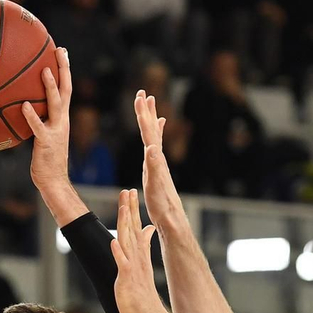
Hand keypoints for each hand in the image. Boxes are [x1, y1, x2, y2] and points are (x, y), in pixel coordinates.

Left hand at [22, 48, 70, 190]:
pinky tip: (23, 105)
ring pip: (56, 104)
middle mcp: (62, 121)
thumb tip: (22, 106)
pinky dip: (32, 115)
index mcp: (62, 118)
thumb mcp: (42, 135)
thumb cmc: (45, 160)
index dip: (64, 70)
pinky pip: (38, 126)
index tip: (61, 51)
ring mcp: (56, 131)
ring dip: (51, 87)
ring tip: (44, 69)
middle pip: (66, 90)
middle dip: (64, 69)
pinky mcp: (46, 142)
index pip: (66, 89)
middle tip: (60, 50)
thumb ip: (37, 120)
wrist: (54, 181)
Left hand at [110, 188, 166, 312]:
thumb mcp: (142, 271)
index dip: (134, 211)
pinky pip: (122, 264)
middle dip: (130, 209)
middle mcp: (138, 259)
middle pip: (132, 229)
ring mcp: (133, 268)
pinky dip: (119, 253)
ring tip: (124, 207)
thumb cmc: (144, 300)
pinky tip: (114, 241)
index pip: (137, 229)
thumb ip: (144, 250)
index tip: (132, 193)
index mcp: (140, 257)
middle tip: (128, 190)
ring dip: (125, 224)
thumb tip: (147, 232)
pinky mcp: (128, 280)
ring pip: (128, 241)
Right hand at [135, 92, 186, 234]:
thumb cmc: (162, 205)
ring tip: (151, 106)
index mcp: (156, 159)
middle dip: (146, 112)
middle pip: (151, 130)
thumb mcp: (155, 185)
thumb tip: (152, 148)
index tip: (140, 97)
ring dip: (151, 121)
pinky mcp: (157, 172)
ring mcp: (158, 164)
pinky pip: (155, 149)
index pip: (148, 132)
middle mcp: (158, 158)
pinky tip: (154, 139)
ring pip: (153, 137)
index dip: (143, 115)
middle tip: (144, 93)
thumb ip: (154, 166)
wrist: (172, 219)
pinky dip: (155, 139)